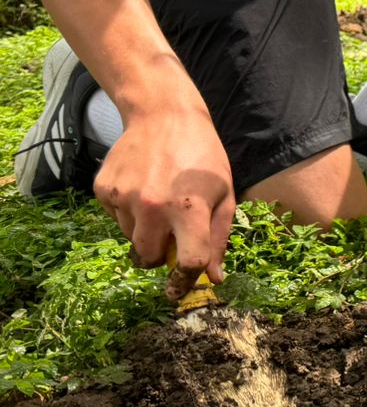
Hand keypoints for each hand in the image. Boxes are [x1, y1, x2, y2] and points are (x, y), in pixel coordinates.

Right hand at [94, 102, 234, 299]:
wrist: (163, 116)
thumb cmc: (203, 158)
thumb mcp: (224, 195)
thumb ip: (218, 239)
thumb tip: (214, 278)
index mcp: (189, 210)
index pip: (187, 263)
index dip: (185, 282)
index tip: (178, 290)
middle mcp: (152, 206)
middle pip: (149, 258)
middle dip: (159, 258)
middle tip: (170, 239)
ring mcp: (123, 197)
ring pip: (130, 239)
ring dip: (144, 232)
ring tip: (159, 201)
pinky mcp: (103, 189)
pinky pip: (114, 218)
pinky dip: (127, 214)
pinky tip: (142, 188)